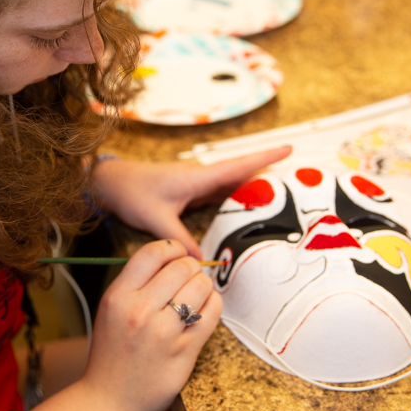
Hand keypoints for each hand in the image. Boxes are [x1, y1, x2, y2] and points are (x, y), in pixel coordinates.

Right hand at [79, 239, 221, 410]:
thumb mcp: (110, 310)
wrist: (109, 402)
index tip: (178, 255)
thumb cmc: (112, 355)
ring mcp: (164, 332)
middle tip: (190, 278)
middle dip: (191, 268)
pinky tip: (205, 310)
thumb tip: (172, 258)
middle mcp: (140, 310)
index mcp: (118, 296)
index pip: (153, 252)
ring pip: (201, 286)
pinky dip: (213, 305)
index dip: (173, 249)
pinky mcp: (185, 351)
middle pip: (182, 267)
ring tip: (197, 296)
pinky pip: (212, 312)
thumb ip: (135, 284)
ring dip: (204, 286)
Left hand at [88, 146, 291, 256]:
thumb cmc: (133, 194)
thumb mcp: (156, 220)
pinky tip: (248, 206)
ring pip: (232, 184)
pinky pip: (221, 193)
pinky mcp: (192, 192)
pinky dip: (237, 197)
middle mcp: (201, 177)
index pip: (238, 167)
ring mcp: (197, 184)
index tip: (288, 149)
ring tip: (280, 193)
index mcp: (197, 177)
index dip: (264, 159)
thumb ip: (180, 240)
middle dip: (268, 173)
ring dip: (254, 187)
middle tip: (297, 176)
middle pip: (242, 174)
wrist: (112, 184)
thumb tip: (202, 262)